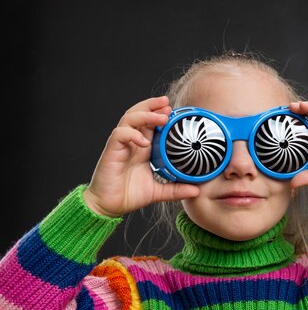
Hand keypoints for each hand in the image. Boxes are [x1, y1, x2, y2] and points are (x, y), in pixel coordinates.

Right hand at [83, 96, 199, 216]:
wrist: (109, 206)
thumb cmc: (129, 195)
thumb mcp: (158, 192)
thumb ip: (176, 190)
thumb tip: (197, 191)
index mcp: (142, 148)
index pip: (150, 124)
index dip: (160, 114)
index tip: (174, 110)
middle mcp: (131, 143)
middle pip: (138, 114)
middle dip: (151, 106)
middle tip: (166, 103)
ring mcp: (120, 145)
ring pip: (129, 119)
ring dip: (145, 115)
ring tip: (161, 117)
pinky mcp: (111, 151)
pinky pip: (119, 134)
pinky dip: (132, 134)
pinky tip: (144, 141)